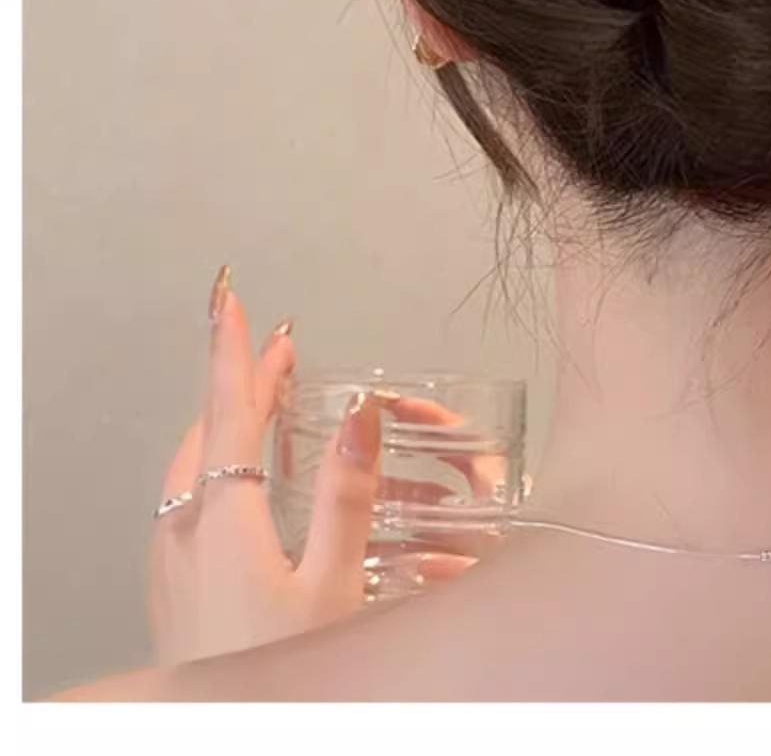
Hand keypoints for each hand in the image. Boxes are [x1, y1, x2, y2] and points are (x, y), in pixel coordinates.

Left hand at [148, 266, 383, 664]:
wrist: (223, 728)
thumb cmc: (282, 668)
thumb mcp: (332, 585)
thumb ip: (346, 496)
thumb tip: (359, 416)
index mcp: (222, 518)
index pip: (228, 412)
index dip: (236, 354)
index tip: (233, 302)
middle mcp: (182, 528)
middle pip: (209, 432)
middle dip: (243, 385)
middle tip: (279, 354)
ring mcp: (167, 558)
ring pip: (194, 467)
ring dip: (229, 426)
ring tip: (267, 406)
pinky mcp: (168, 585)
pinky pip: (188, 502)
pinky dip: (218, 468)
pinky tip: (244, 486)